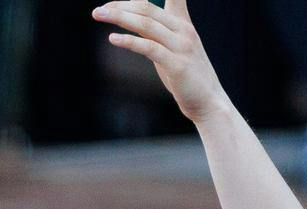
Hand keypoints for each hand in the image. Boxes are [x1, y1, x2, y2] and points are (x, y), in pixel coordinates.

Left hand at [94, 1, 228, 125]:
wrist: (207, 101)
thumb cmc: (185, 75)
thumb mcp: (171, 47)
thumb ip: (155, 32)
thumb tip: (134, 19)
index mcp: (183, 23)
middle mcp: (184, 30)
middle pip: (148, 9)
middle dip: (121, 6)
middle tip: (98, 10)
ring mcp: (182, 46)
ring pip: (147, 24)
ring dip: (120, 17)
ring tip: (98, 15)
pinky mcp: (177, 65)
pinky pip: (149, 48)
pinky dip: (129, 41)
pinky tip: (112, 38)